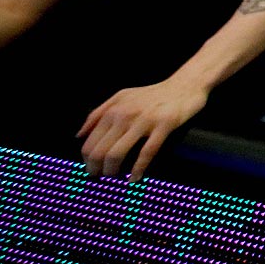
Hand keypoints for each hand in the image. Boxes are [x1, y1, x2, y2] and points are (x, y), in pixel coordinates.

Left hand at [77, 76, 208, 179]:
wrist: (185, 85)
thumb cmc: (153, 94)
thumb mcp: (122, 97)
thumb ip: (98, 113)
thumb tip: (79, 135)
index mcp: (113, 110)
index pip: (90, 143)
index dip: (87, 162)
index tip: (93, 170)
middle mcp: (125, 115)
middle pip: (100, 151)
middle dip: (97, 170)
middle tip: (102, 178)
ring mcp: (144, 121)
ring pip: (117, 154)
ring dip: (113, 172)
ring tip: (116, 177)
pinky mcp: (163, 126)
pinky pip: (146, 153)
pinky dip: (138, 170)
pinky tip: (135, 178)